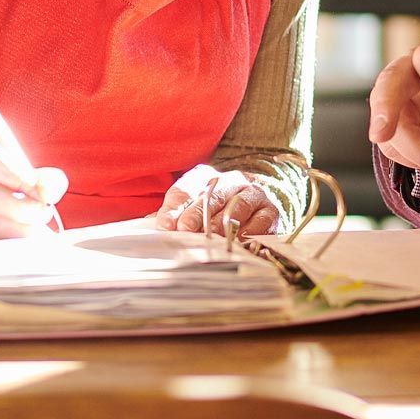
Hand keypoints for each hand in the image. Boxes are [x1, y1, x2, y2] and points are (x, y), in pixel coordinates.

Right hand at [0, 144, 69, 239]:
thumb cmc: (8, 184)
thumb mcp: (26, 174)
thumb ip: (44, 178)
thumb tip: (50, 191)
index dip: (18, 176)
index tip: (43, 192)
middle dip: (18, 206)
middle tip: (41, 213)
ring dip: (16, 228)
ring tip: (36, 229)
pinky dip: (6, 244)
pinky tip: (22, 242)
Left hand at [150, 165, 281, 236]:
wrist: (259, 204)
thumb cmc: (217, 208)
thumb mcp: (193, 207)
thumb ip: (173, 215)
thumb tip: (148, 226)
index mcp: (206, 177)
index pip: (186, 188)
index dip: (173, 207)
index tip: (164, 225)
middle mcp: (230, 180)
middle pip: (211, 195)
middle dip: (195, 214)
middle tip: (183, 230)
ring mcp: (253, 193)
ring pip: (237, 205)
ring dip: (222, 223)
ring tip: (210, 237)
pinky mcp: (271, 210)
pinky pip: (260, 221)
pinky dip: (248, 232)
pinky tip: (237, 242)